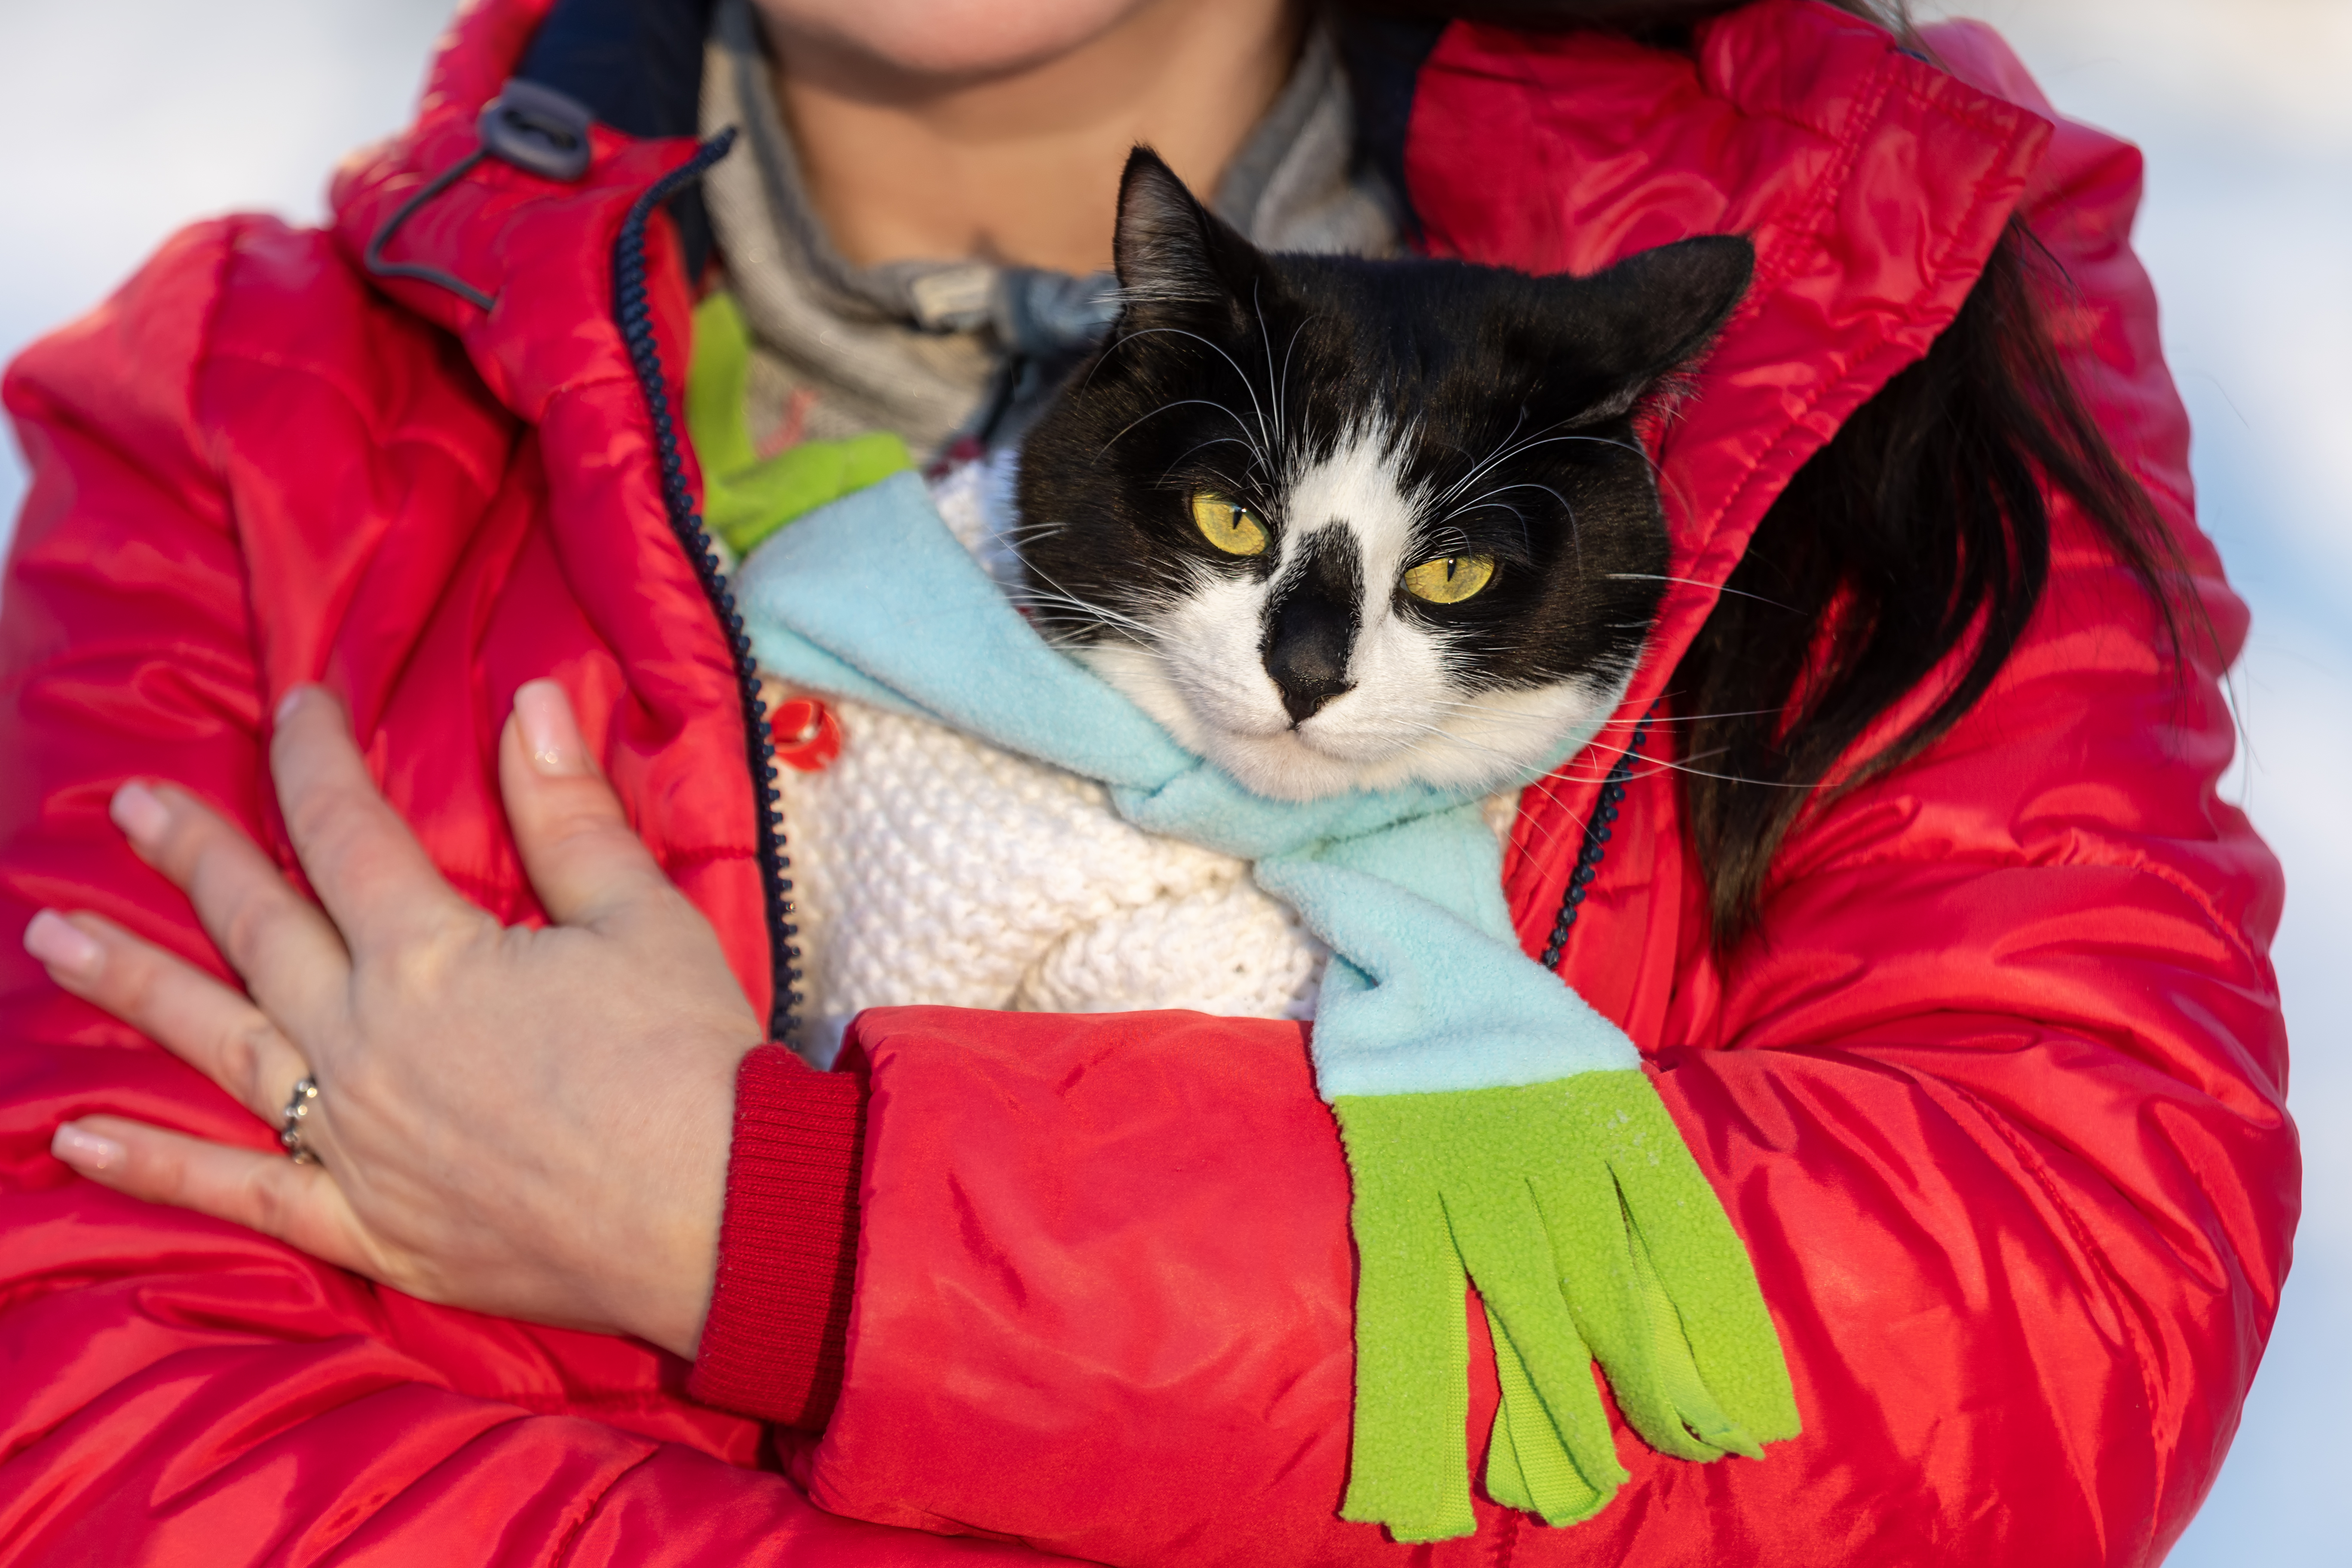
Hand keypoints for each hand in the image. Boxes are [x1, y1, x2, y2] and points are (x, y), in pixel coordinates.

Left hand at [26, 682, 764, 1357]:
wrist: (721, 1214)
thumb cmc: (690, 1061)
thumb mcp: (641, 917)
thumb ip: (569, 815)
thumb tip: (532, 702)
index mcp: (431, 958)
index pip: (347, 832)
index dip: (316, 758)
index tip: (296, 705)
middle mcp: (365, 1041)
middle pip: (256, 927)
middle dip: (193, 854)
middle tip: (129, 806)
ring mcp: (353, 1139)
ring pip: (218, 1044)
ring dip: (132, 986)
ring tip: (54, 940)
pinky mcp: (367, 1224)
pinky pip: (240, 1191)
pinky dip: (156, 1165)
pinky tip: (77, 1138)